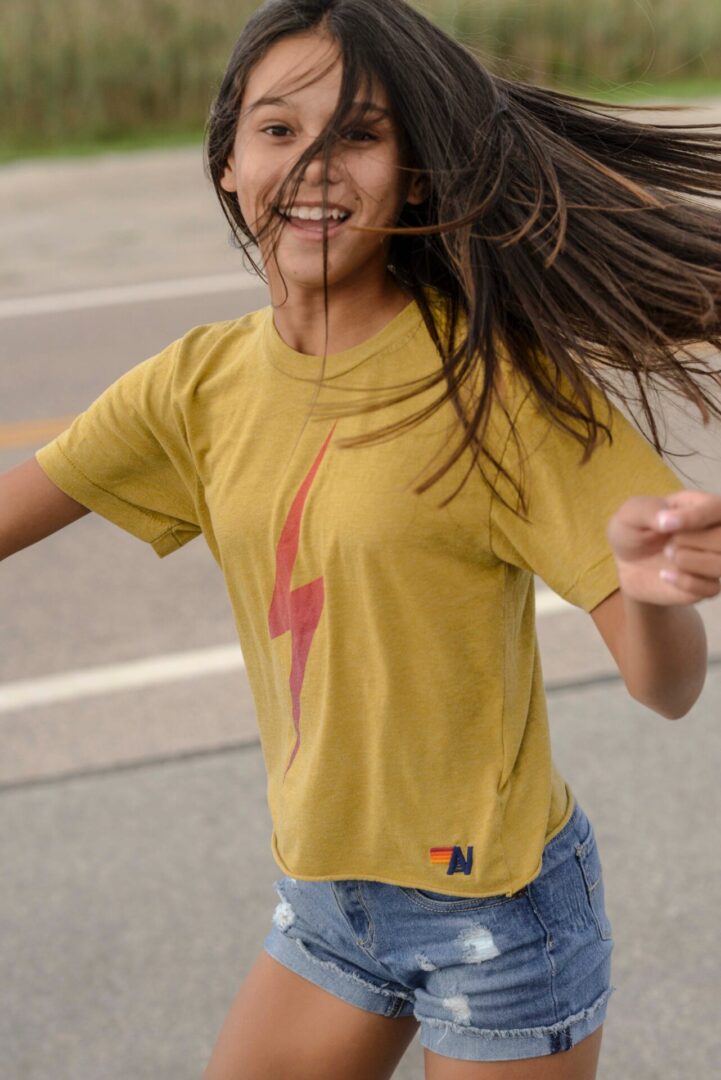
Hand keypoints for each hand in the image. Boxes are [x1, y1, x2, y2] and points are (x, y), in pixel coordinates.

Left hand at [607, 490, 720, 605]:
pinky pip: (711, 588)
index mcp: (701, 505)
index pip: (716, 508)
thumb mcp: (631, 514)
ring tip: (668, 555)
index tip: (666, 526)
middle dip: (693, 540)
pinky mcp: (707, 584)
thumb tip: (666, 520)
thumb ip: (648, 510)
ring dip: (690, 561)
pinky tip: (665, 575)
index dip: (695, 517)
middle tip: (667, 543)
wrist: (627, 565)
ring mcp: (713, 558)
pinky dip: (685, 582)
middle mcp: (714, 531)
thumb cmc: (633, 531)